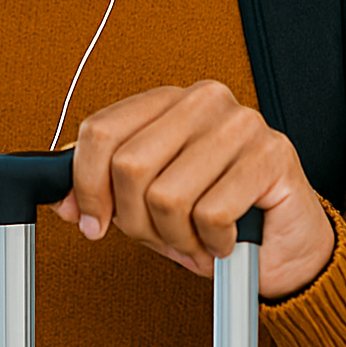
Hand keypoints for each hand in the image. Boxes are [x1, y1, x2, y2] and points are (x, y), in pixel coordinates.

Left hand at [52, 82, 335, 299]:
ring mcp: (241, 123)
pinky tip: (224, 239)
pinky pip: (212, 213)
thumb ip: (104, 191)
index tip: (91, 222)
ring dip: (176, 237)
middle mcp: (202, 100)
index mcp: (166, 101)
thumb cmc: (213, 217)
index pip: (100, 131)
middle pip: (129, 165)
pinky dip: (211, 241)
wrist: (284, 246)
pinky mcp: (272, 155)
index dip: (86, 184)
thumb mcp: (147, 203)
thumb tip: (61, 200)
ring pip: (168, 196)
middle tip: (160, 237)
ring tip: (195, 239)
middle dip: (136, 220)